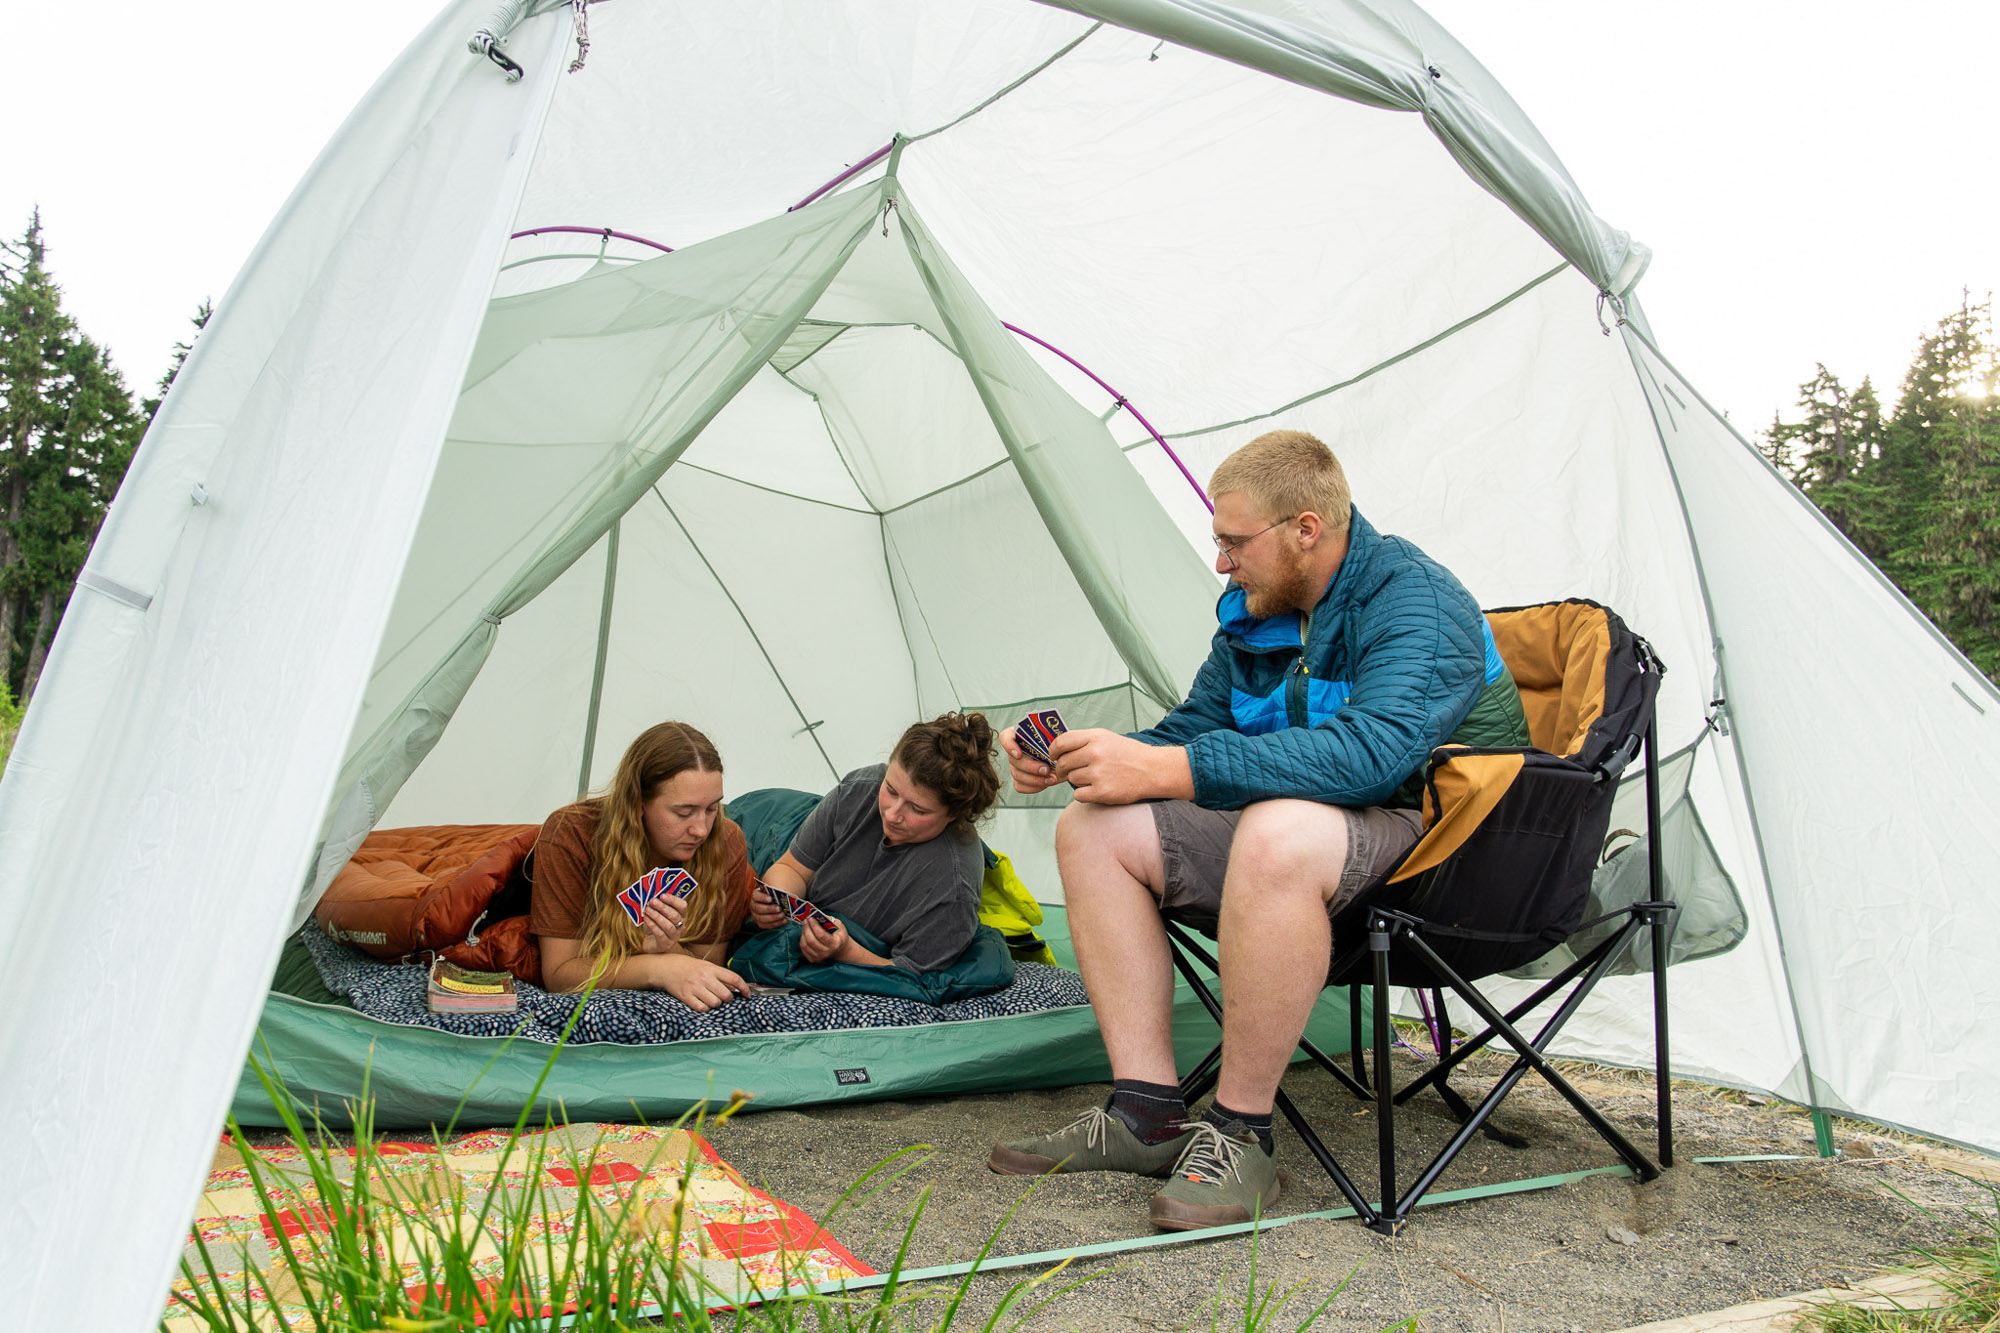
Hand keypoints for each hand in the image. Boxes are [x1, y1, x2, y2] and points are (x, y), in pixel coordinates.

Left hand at [637, 892, 686, 952]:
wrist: (651, 943)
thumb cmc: (655, 925)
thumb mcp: (658, 914)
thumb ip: (658, 905)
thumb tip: (652, 896)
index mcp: (681, 916)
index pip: (682, 906)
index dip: (673, 900)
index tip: (662, 895)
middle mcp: (681, 926)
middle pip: (675, 916)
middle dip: (663, 907)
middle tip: (652, 901)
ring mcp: (675, 937)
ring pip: (668, 925)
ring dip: (657, 916)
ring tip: (647, 910)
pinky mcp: (666, 945)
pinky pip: (660, 934)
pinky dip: (652, 925)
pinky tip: (646, 919)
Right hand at [656, 953, 748, 1011]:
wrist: (668, 967)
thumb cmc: (690, 967)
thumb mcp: (707, 966)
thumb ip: (721, 976)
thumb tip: (736, 987)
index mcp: (712, 969)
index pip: (734, 979)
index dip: (744, 988)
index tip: (747, 994)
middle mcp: (705, 978)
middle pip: (726, 995)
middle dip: (728, 999)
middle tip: (724, 997)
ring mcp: (695, 987)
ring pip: (715, 1003)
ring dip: (716, 1004)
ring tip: (711, 999)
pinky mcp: (686, 996)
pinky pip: (702, 1008)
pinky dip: (704, 1008)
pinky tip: (702, 1003)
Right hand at [749, 884, 786, 930]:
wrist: (776, 902)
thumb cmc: (775, 894)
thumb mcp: (775, 890)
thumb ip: (776, 890)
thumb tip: (783, 892)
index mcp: (755, 895)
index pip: (755, 896)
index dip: (762, 898)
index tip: (770, 899)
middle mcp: (753, 905)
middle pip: (758, 908)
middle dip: (769, 909)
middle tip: (779, 908)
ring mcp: (756, 915)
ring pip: (761, 918)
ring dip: (773, 917)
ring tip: (782, 915)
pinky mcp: (761, 923)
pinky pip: (767, 925)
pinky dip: (776, 923)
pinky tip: (784, 920)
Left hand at [798, 915, 850, 963]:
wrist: (839, 949)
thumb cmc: (838, 935)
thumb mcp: (839, 925)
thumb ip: (829, 921)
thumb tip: (817, 916)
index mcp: (835, 943)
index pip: (821, 935)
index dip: (814, 926)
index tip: (810, 918)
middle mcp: (827, 952)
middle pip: (811, 940)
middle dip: (807, 928)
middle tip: (806, 920)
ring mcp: (820, 957)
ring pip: (805, 944)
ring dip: (803, 933)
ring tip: (805, 926)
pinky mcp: (813, 959)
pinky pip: (803, 948)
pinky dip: (802, 939)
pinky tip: (805, 933)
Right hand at [1000, 723, 1059, 794]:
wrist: (1064, 759)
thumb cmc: (1058, 745)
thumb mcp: (1058, 739)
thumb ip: (1053, 740)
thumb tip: (1056, 746)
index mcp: (1020, 735)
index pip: (1005, 737)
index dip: (1009, 746)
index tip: (1019, 754)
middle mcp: (1014, 751)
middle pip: (1013, 760)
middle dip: (1030, 767)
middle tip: (1047, 770)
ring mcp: (1015, 767)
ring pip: (1017, 775)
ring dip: (1035, 779)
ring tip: (1052, 778)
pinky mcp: (1019, 780)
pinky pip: (1020, 786)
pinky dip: (1034, 787)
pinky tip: (1046, 783)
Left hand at [1052, 729, 1191, 804]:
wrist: (1152, 771)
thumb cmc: (1128, 754)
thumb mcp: (1106, 738)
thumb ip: (1082, 742)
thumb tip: (1055, 753)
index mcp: (1095, 737)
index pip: (1061, 742)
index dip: (1053, 751)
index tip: (1054, 756)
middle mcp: (1095, 753)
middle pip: (1063, 763)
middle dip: (1066, 768)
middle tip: (1076, 770)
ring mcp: (1098, 773)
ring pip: (1071, 779)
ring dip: (1079, 780)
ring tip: (1096, 777)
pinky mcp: (1102, 792)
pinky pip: (1078, 795)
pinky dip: (1084, 794)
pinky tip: (1097, 788)